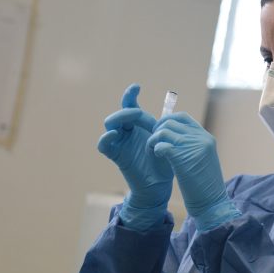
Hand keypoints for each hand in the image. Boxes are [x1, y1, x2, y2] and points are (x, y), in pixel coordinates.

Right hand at [97, 84, 172, 230]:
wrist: (160, 185)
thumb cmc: (165, 162)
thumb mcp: (168, 141)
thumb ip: (165, 129)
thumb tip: (169, 115)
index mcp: (140, 125)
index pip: (131, 106)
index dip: (131, 95)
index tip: (137, 86)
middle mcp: (128, 131)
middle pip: (120, 113)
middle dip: (127, 110)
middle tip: (139, 114)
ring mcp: (121, 142)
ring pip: (110, 124)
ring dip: (117, 119)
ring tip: (127, 123)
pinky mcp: (116, 155)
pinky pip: (104, 145)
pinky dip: (106, 138)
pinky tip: (114, 134)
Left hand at [148, 113, 239, 230]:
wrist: (212, 203)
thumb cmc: (205, 186)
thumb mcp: (202, 160)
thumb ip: (191, 146)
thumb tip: (171, 138)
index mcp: (206, 138)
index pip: (182, 117)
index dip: (167, 121)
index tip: (160, 132)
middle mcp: (201, 138)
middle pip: (171, 122)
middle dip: (157, 130)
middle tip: (153, 143)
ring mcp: (193, 146)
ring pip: (164, 131)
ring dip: (153, 140)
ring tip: (152, 152)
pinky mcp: (182, 158)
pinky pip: (161, 145)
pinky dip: (155, 149)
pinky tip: (157, 157)